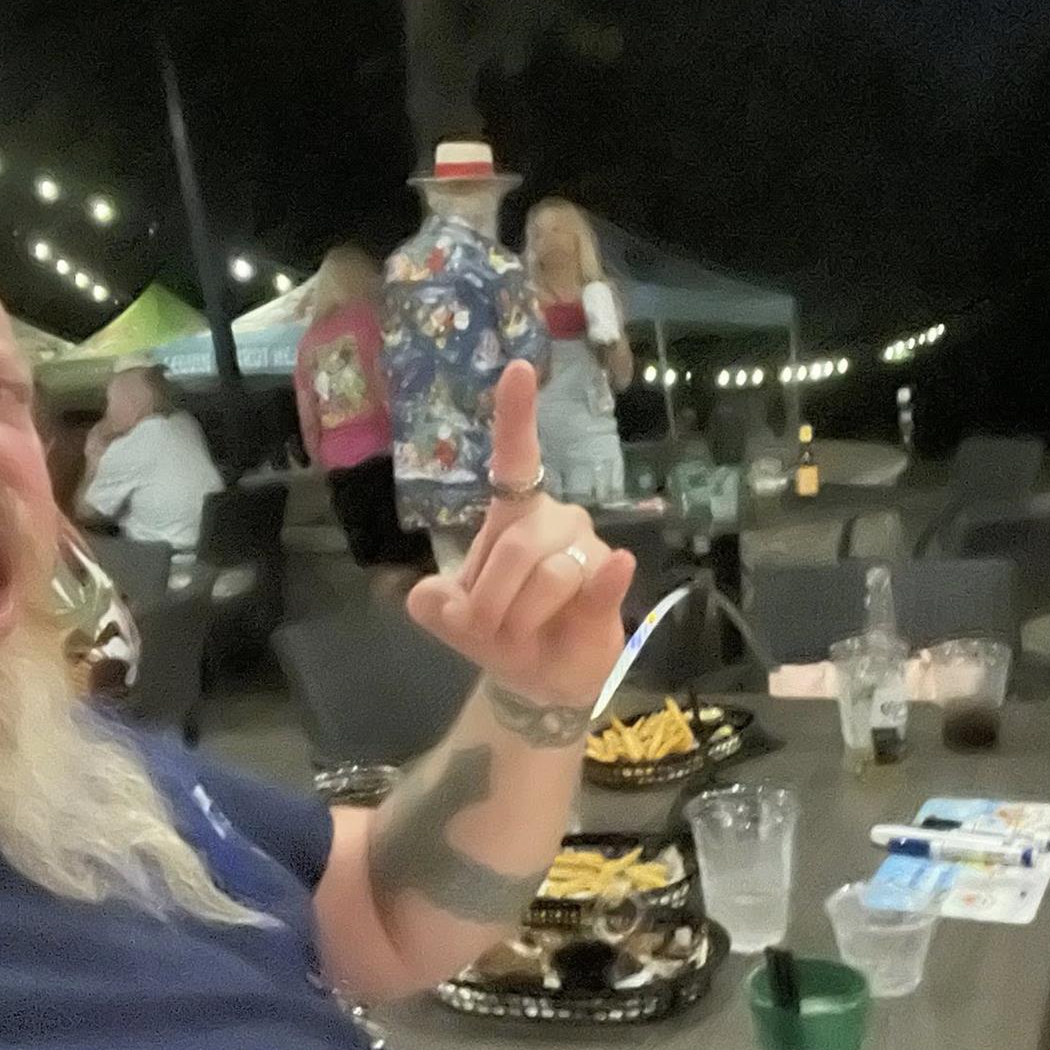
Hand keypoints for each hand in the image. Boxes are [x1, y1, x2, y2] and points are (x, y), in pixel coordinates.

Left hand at [406, 360, 636, 709]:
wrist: (543, 680)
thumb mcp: (451, 619)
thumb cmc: (502, 632)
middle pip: (514, 547)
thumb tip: (441, 600)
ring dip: (522, 618)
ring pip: (549, 576)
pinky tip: (616, 566)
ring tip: (525, 635)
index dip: (516, 415)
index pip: (516, 458)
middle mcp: (554, 520)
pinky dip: (607, 577)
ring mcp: (586, 550)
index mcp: (513, 515)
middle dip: (489, 599)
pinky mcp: (610, 585)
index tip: (518, 368)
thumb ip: (432, 605)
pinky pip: (603, 577)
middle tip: (485, 630)